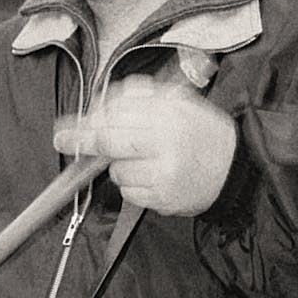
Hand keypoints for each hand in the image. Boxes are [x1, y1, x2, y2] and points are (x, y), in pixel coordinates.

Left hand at [54, 75, 237, 215]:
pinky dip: (131, 185)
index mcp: (169, 113)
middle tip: (63, 139)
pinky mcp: (163, 198)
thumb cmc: (203, 134)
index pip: (117, 113)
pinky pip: (128, 191)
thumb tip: (99, 105)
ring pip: (116, 170)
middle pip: (109, 140)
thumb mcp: (179, 103)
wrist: (235, 169)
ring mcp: (164, 173)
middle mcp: (166, 142)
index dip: (89, 119)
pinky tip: (149, 177)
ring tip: (141, 159)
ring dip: (117, 165)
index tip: (69, 125)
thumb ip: (140, 98)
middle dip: (82, 140)